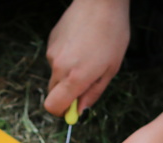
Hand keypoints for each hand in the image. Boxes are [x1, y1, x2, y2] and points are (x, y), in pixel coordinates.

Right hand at [44, 0, 130, 115]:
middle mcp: (59, 67)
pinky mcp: (50, 42)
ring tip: (87, 56)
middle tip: (85, 83)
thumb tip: (81, 110)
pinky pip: (56, 59)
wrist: (100, 1)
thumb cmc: (112, 33)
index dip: (62, 112)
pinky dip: (66, 58)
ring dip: (68, 73)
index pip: (53, 107)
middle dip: (66, 94)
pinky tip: (81, 44)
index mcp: (75, 77)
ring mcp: (52, 53)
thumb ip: (93, 93)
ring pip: (56, 75)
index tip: (73, 109)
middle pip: (53, 93)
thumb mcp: (110, 69)